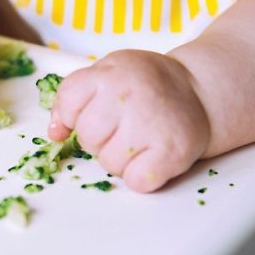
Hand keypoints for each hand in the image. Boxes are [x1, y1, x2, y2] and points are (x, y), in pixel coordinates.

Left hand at [49, 50, 210, 191]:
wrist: (200, 91)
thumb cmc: (145, 85)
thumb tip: (55, 133)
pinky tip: (153, 155)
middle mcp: (127, 96)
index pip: (68, 104)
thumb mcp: (107, 73)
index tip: (95, 112)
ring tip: (140, 139)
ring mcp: (150, 124)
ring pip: (108, 164)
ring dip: (121, 159)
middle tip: (124, 126)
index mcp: (108, 73)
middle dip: (100, 139)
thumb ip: (74, 97)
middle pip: (87, 138)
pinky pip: (135, 181)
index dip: (74, 115)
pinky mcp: (171, 152)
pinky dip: (141, 176)